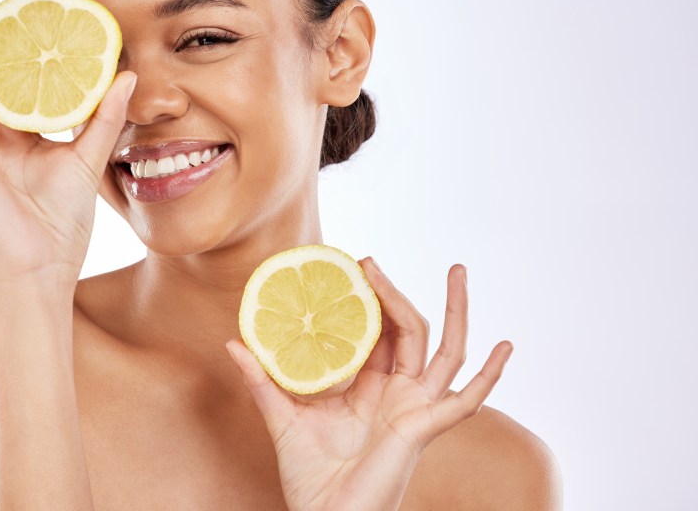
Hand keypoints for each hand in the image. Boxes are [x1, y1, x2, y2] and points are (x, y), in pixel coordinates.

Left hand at [226, 259, 512, 510]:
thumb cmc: (309, 479)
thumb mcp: (282, 419)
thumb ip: (263, 380)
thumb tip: (232, 343)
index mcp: (368, 389)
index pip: (375, 332)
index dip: (367, 300)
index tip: (350, 267)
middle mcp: (397, 395)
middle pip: (409, 330)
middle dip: (396, 291)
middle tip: (371, 259)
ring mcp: (414, 409)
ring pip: (444, 350)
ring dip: (455, 310)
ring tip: (458, 271)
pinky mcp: (423, 428)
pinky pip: (465, 401)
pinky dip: (490, 375)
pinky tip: (505, 346)